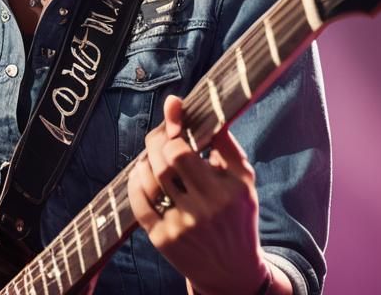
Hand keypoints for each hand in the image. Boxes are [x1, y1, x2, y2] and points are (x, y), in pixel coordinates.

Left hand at [127, 95, 273, 294]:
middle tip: (160, 134)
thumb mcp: (244, 180)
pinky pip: (139, 203)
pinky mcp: (164, 240)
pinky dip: (136, 182)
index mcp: (229, 190)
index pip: (184, 150)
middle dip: (157, 139)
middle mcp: (206, 209)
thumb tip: (195, 110)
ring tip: (152, 155)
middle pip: (164, 161)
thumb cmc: (237, 215)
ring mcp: (183, 226)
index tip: (172, 108)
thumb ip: (225, 143)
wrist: (233, 272)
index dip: (174, 126)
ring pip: (149, 179)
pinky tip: (142, 174)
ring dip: (146, 159)